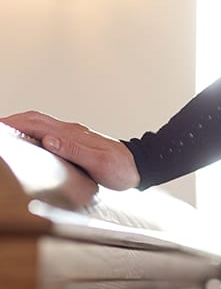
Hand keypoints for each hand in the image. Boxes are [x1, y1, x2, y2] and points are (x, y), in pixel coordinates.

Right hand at [1, 111, 140, 190]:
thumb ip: (75, 151)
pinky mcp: (76, 143)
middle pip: (35, 120)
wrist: (140, 167)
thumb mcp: (100, 164)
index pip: (36, 123)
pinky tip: (27, 142)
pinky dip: (32, 134)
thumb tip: (48, 140)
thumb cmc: (122, 169)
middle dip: (12, 122)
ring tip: (6, 136)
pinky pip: (48, 133)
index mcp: (73, 134)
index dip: (14, 123)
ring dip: (20, 126)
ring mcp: (73, 136)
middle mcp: (71, 131)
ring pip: (41, 125)